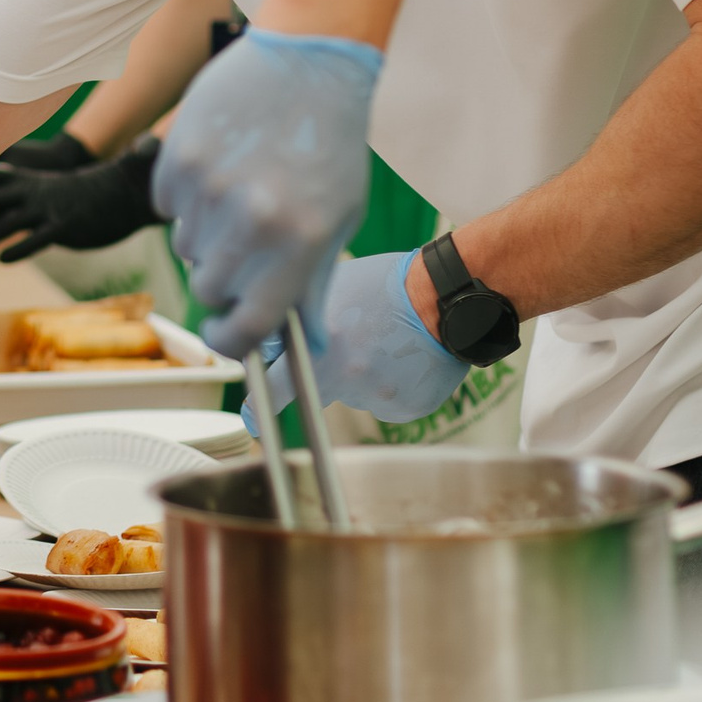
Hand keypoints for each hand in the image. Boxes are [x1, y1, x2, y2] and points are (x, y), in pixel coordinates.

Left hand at [0, 139, 161, 262]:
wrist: (116, 193)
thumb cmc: (72, 196)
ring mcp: (47, 209)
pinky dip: (21, 248)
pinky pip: (39, 238)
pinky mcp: (64, 226)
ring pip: (7, 223)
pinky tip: (4, 259)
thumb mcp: (39, 190)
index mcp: (22, 183)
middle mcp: (30, 193)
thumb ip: (11, 197)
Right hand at [154, 28, 379, 358]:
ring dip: (205, 234)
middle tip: (240, 245)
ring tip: (236, 190)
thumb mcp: (340, 217)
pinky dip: (185, 195)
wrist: (307, 61)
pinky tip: (219, 163)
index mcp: (301, 243)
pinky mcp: (181, 157)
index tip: (224, 333)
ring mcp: (212, 189)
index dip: (231, 340)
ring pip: (184, 247)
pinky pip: (167, 204)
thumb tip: (305, 343)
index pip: (249, 327)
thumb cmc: (329, 142)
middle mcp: (253, 222)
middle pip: (208, 288)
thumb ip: (316, 282)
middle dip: (221, 277)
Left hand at [242, 249, 463, 431]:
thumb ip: (302, 322)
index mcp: (321, 353)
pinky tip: (408, 356)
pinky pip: (388, 400)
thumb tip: (274, 339)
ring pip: (357, 393)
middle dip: (321, 376)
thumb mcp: (332, 290)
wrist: (450, 297)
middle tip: (343, 350)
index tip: (250, 417)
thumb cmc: (387, 284)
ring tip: (387, 339)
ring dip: (364, 373)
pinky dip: (394, 383)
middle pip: (316, 392)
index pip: (272, 394)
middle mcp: (348, 382)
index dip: (256, 407)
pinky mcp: (408, 408)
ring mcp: (379, 397)